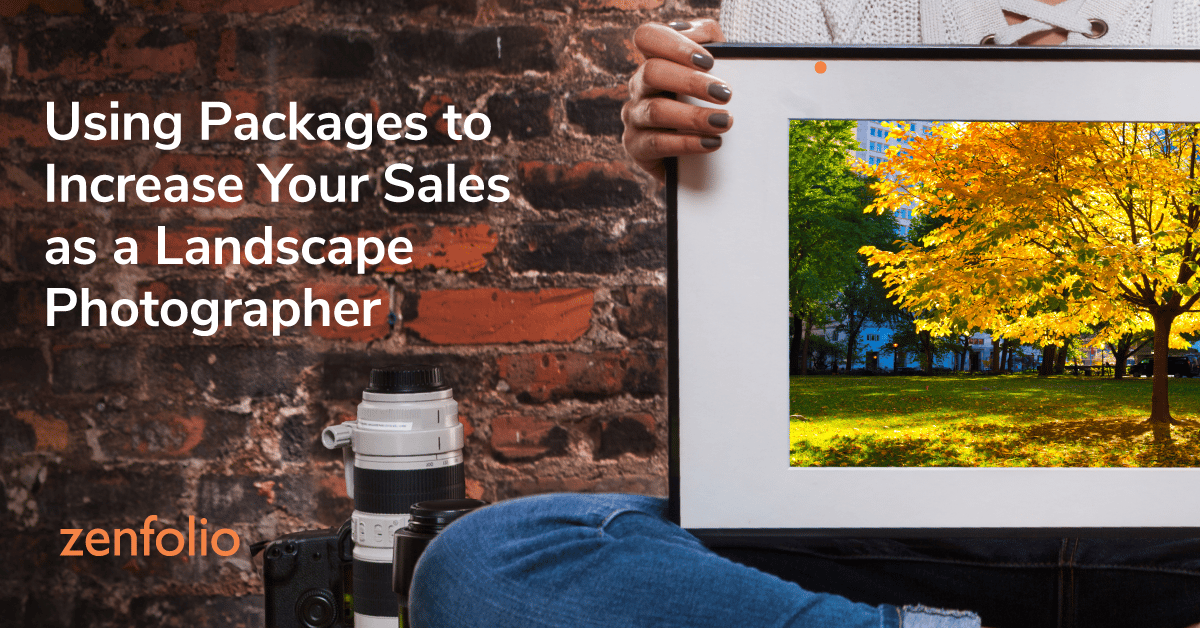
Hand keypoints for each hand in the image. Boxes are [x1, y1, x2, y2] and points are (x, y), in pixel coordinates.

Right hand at [622, 18, 729, 180]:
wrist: (699, 155)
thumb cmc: (709, 104)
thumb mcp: (715, 71)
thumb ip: (714, 47)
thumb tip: (711, 46)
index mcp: (655, 60)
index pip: (648, 36)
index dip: (675, 45)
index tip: (708, 62)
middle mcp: (639, 85)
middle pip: (652, 72)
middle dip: (692, 82)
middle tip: (725, 94)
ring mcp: (633, 115)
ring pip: (656, 110)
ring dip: (694, 116)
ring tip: (724, 122)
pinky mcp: (635, 146)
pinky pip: (656, 143)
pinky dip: (687, 143)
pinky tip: (712, 142)